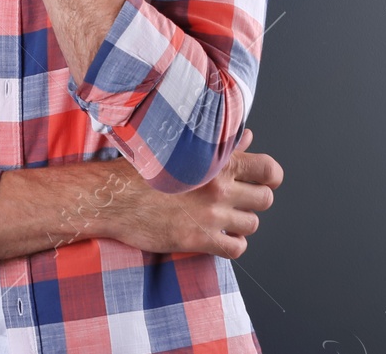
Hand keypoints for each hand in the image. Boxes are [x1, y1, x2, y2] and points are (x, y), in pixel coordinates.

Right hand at [102, 128, 283, 258]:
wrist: (115, 196)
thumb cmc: (144, 169)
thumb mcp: (183, 150)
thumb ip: (220, 145)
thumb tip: (248, 138)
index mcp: (216, 160)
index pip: (268, 169)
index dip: (271, 176)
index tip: (264, 179)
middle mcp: (219, 187)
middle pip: (264, 199)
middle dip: (255, 200)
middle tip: (239, 200)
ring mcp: (211, 215)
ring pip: (252, 224)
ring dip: (242, 222)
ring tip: (225, 217)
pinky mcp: (199, 239)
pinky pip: (236, 248)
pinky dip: (233, 244)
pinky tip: (220, 237)